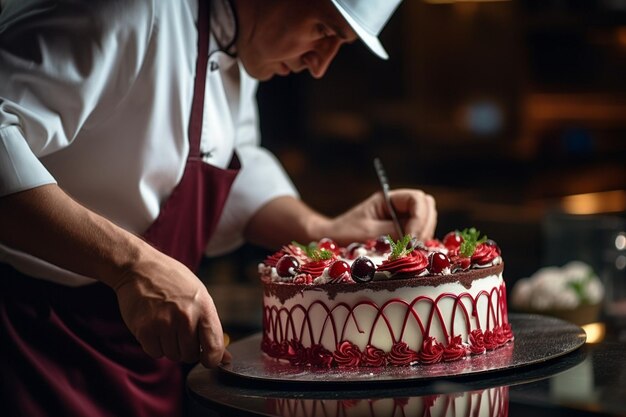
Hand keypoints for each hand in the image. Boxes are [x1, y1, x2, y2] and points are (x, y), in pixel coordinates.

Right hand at [113, 249, 230, 367]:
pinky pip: (154, 352)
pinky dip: (154, 345)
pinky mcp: (144, 329)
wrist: (141, 268)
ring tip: (166, 324)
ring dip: (169, 346)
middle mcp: (185, 317)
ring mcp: (164, 323)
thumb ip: (211, 327)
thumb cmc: (174, 283)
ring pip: (172, 355)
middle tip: (180, 331)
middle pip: (190, 355)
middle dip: (186, 349)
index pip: (214, 348)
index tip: (207, 359)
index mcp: (204, 308)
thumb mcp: (200, 297)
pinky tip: (154, 327)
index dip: (212, 360)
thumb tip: (225, 358)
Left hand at [325, 188, 436, 243]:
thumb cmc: (344, 233)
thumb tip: (414, 240)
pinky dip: (417, 244)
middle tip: (411, 247)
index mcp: (388, 199)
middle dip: (423, 228)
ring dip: (422, 237)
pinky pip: (419, 235)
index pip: (418, 200)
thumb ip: (393, 233)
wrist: (330, 241)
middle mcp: (398, 207)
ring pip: (426, 222)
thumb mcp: (368, 233)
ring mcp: (401, 220)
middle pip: (427, 209)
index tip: (410, 240)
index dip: (420, 219)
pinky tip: (407, 254)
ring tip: (407, 252)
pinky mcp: (401, 233)